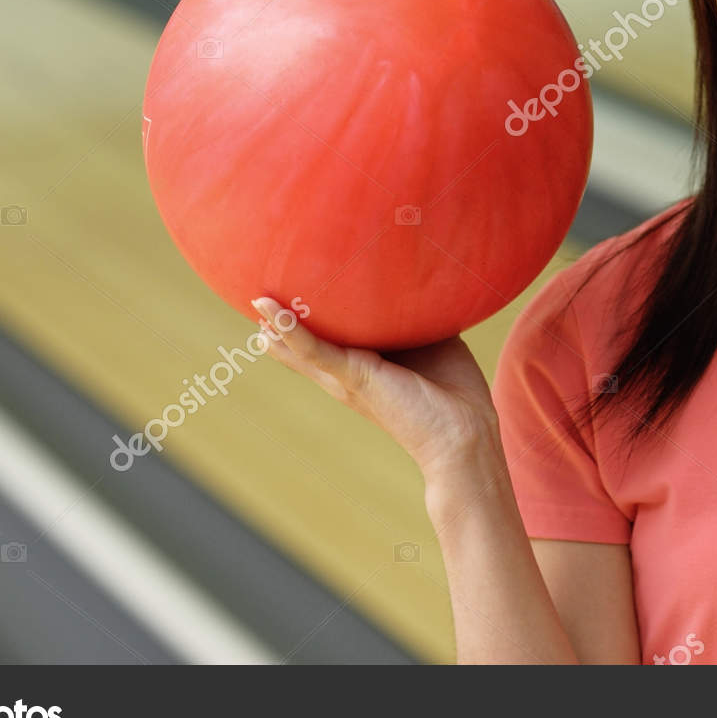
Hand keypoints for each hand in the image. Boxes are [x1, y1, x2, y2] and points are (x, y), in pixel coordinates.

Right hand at [251, 297, 499, 476]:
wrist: (462, 433)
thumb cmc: (452, 392)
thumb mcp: (432, 342)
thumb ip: (420, 316)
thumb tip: (425, 284)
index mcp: (365, 368)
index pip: (329, 346)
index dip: (307, 328)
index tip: (288, 304)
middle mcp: (348, 374)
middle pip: (302, 350)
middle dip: (280, 328)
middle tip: (256, 300)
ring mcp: (345, 376)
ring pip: (299, 347)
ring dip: (276, 323)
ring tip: (254, 299)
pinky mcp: (352, 376)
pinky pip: (312, 348)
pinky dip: (289, 327)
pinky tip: (267, 309)